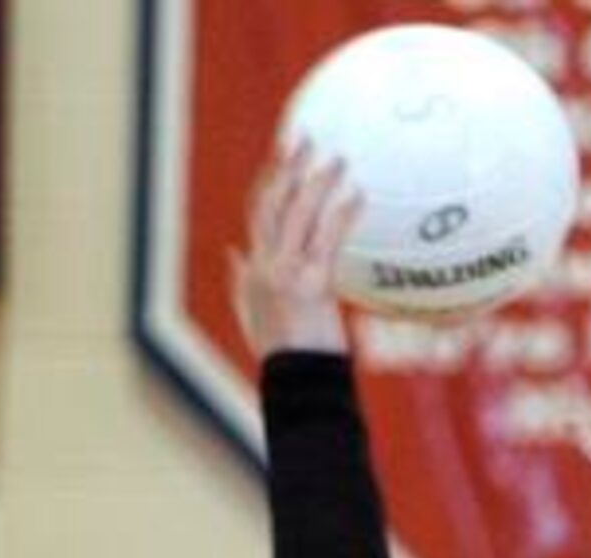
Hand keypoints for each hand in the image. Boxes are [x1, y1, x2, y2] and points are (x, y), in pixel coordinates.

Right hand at [232, 143, 358, 359]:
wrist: (298, 385)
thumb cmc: (286, 358)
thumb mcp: (254, 316)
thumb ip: (241, 282)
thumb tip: (232, 252)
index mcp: (254, 269)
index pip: (257, 213)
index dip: (269, 182)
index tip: (282, 157)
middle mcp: (266, 264)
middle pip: (273, 202)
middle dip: (288, 167)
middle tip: (305, 138)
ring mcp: (288, 272)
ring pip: (299, 213)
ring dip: (319, 182)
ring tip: (340, 161)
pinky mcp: (313, 283)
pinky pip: (328, 238)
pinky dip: (343, 214)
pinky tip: (358, 197)